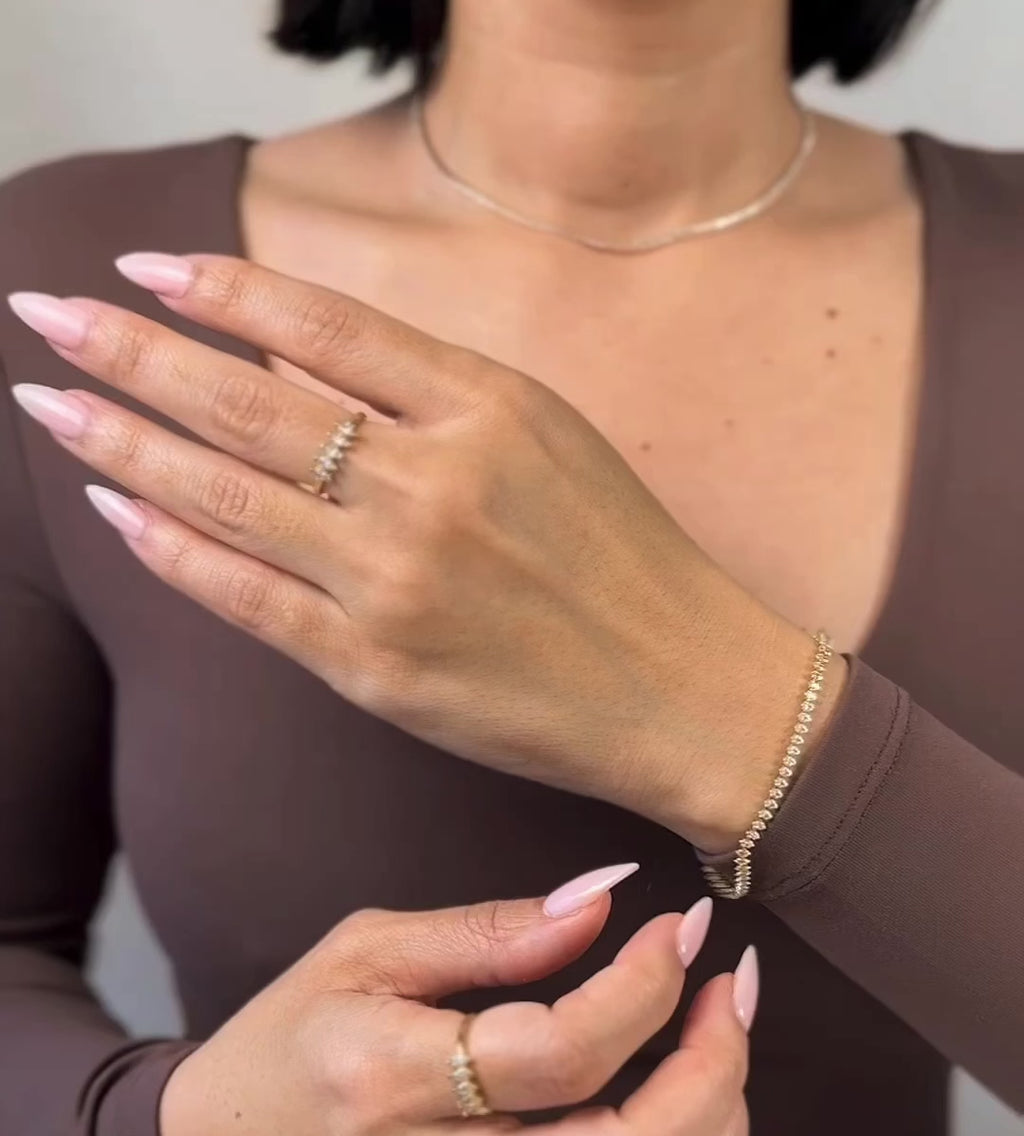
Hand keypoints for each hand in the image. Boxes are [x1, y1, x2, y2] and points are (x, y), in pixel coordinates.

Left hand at [8, 259, 844, 849]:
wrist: (689, 688)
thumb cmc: (627, 559)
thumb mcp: (550, 437)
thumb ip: (437, 397)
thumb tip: (306, 363)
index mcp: (490, 408)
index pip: (326, 326)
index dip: (224, 290)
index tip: (145, 268)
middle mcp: (436, 482)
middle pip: (252, 402)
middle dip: (134, 353)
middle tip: (47, 317)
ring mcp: (399, 577)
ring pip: (230, 495)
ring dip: (125, 443)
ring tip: (49, 405)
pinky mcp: (378, 666)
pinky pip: (250, 597)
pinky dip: (174, 551)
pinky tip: (119, 509)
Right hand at [158, 876, 753, 1135]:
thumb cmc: (291, 1042)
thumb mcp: (368, 952)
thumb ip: (490, 931)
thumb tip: (605, 897)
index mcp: (392, 1083)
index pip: (563, 1053)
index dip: (643, 987)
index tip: (680, 925)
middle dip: (715, 1062)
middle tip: (733, 981)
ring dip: (713, 1106)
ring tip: (720, 1025)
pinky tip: (682, 1089)